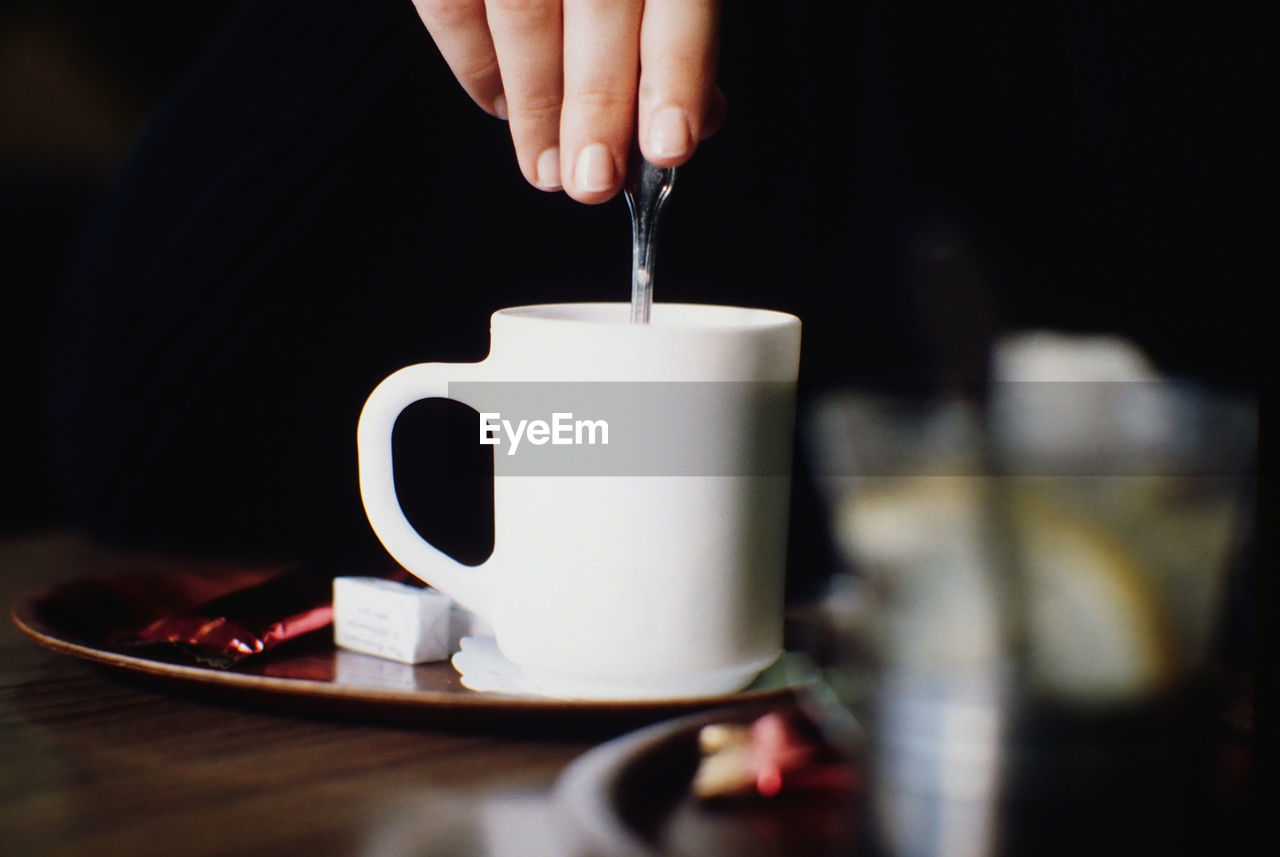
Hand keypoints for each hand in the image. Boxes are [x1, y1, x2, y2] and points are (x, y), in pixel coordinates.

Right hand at [413, 0, 725, 202]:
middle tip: (593, 182)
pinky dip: (476, 69)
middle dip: (596, 107)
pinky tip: (502, 109)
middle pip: (598, 6)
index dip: (676, 73)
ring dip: (536, 106)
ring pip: (522, 12)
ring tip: (548, 168)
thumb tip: (695, 121)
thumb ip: (675, 30)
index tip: (671, 146)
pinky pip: (451, 7)